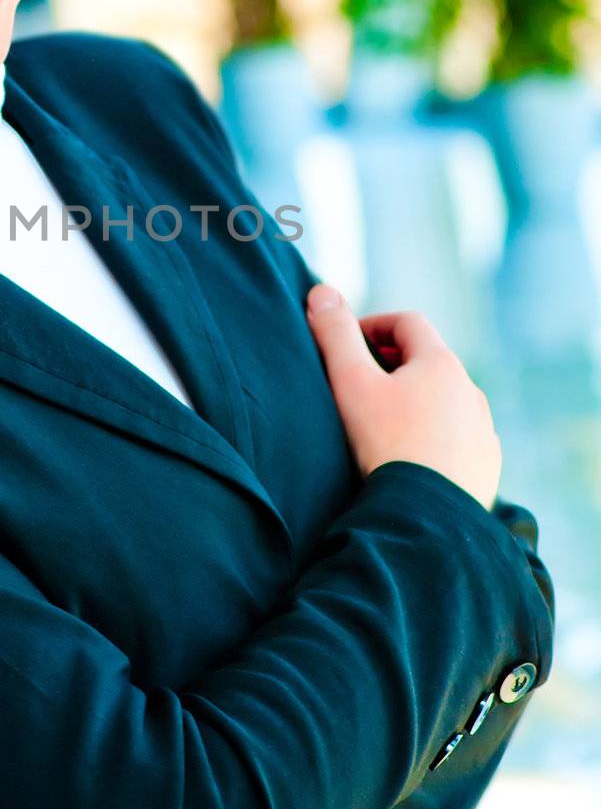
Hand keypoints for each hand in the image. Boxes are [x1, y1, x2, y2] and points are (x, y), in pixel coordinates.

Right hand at [305, 284, 500, 510]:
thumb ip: (334, 334)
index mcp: (441, 364)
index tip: (347, 345)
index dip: (373, 326)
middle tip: (358, 384)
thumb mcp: (351, 383)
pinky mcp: (486, 465)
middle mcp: (470, 391)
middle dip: (392, 365)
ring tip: (382, 425)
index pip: (408, 323)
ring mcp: (482, 430)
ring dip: (415, 403)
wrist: (427, 517)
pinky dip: (434, 437)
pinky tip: (409, 458)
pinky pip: (458, 439)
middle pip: (428, 362)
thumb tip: (321, 292)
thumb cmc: (386, 445)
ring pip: (445, 402)